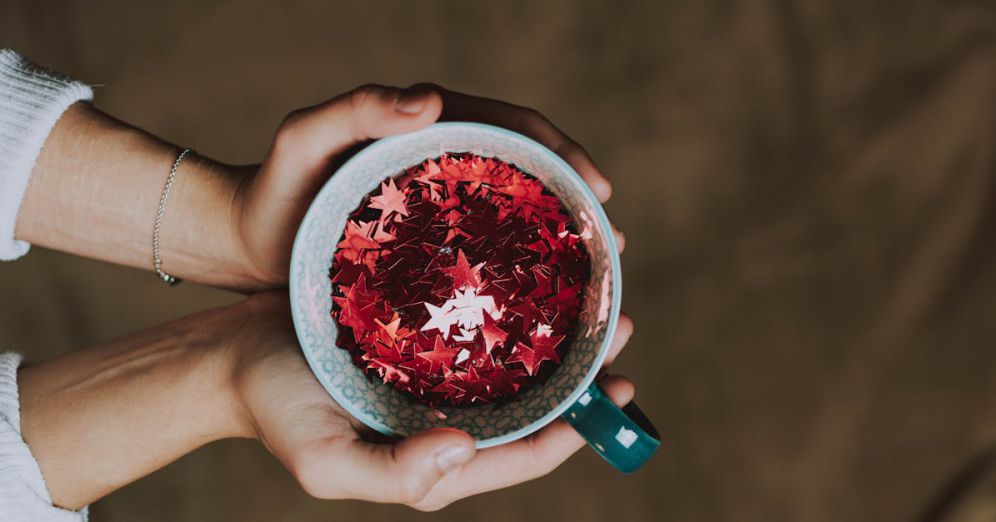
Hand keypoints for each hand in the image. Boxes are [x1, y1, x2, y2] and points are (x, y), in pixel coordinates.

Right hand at [232, 292, 634, 509]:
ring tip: (592, 294)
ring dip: (556, 333)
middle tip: (620, 327)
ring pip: (513, 360)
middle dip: (584, 373)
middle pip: (532, 403)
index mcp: (434, 457)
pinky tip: (530, 270)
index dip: (577, 428)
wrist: (228, 357)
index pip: (522, 453)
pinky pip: (477, 325)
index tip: (622, 388)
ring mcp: (433, 375)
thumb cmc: (273, 409)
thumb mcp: (324, 460)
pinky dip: (510, 304)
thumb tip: (466, 452)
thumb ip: (395, 474)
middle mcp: (445, 417)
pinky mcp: (418, 336)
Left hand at [234, 84, 623, 287]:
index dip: (563, 154)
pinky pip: (486, 254)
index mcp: (429, 133)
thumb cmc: (272, 190)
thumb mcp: (305, 140)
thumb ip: (356, 109)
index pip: (514, 129)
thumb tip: (433, 101)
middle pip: (528, 175)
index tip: (600, 190)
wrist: (241, 243)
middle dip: (577, 202)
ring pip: (514, 218)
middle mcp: (443, 167)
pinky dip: (520, 272)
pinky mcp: (428, 249)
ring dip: (557, 241)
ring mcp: (438, 210)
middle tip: (611, 244)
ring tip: (594, 277)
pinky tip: (541, 303)